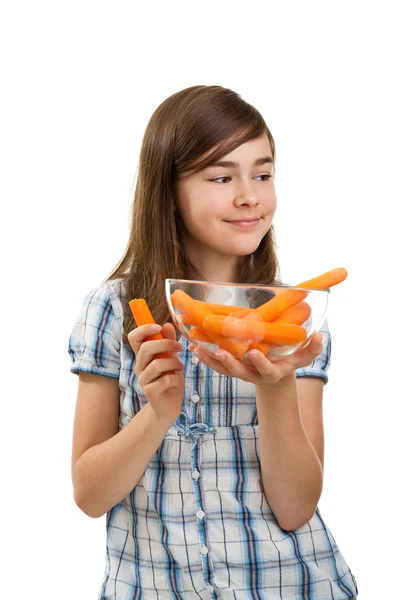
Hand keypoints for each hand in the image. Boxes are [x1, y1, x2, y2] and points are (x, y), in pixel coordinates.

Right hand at [128, 322, 183, 421]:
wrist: (168, 406)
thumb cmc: (169, 379)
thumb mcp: (171, 358)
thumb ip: (168, 342)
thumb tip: (167, 324)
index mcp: (143, 356)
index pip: (133, 337)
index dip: (144, 329)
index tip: (158, 327)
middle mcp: (140, 366)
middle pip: (146, 348)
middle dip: (166, 344)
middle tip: (179, 346)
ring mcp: (143, 380)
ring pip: (157, 364)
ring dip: (174, 363)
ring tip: (179, 367)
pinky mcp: (150, 392)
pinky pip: (165, 380)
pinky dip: (175, 378)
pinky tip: (176, 381)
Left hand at [188, 332, 323, 387]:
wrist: (278, 374)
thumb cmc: (292, 359)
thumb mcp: (304, 355)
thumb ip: (312, 348)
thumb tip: (320, 335)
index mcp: (274, 372)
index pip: (268, 370)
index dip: (261, 363)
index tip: (254, 353)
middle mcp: (255, 375)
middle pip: (241, 372)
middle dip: (230, 363)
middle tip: (221, 352)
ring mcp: (242, 373)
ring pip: (224, 369)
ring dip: (211, 359)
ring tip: (197, 347)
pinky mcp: (232, 370)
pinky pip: (217, 365)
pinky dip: (206, 357)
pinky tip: (193, 346)